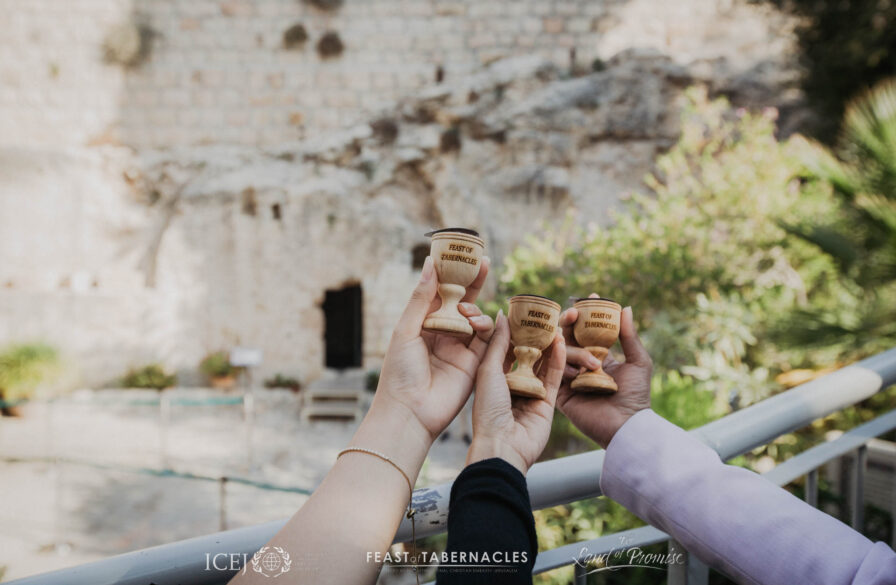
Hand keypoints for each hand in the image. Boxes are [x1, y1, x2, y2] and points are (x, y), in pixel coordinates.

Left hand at [373, 255, 493, 441]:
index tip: (462, 253)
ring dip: (476, 312)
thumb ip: (422, 298)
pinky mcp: (474, 364)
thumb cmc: (399, 372)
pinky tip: (491, 320)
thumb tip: (430, 263)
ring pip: (476, 320)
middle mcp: (443, 333)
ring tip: (469, 316)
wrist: (410, 412)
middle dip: (473, 282)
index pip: (440, 292)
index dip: (451, 273)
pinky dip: (491, 329)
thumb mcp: (406, 329)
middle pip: (462, 302)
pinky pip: (488, 341)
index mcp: (422, 323)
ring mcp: (459, 349)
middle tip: (484, 261)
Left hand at [465, 310, 565, 473]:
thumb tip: (501, 314)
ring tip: (556, 325)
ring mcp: (530, 394)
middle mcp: (512, 385)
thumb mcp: (488, 371)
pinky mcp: (547, 404)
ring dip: (548, 347)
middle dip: (535, 337)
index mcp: (492, 377)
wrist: (502, 447)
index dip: (514, 331)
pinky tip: (561, 344)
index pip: (505, 348)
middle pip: (527, 356)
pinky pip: (554, 379)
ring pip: (543, 365)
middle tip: (544, 316)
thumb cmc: (487, 410)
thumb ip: (498, 343)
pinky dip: (558, 362)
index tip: (523, 311)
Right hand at [556, 295, 651, 447]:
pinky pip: (554, 373)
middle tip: (573, 312)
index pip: (589, 330)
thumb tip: (625, 307)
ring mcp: (570, 378)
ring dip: (574, 352)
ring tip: (592, 364)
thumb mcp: (638, 362)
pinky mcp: (561, 393)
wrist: (626, 426)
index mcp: (600, 357)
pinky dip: (562, 365)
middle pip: (569, 337)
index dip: (587, 314)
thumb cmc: (636, 396)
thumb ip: (629, 336)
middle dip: (569, 322)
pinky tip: (572, 369)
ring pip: (562, 352)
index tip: (590, 298)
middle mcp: (582, 365)